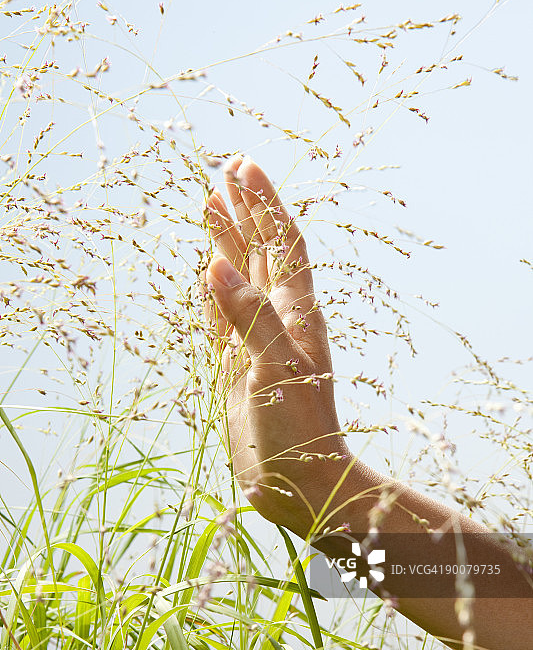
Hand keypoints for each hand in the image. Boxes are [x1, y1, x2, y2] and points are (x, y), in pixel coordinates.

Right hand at [203, 155, 350, 538]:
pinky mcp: (237, 364)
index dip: (265, 205)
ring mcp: (255, 340)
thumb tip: (215, 267)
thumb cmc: (300, 430)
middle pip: (259, 251)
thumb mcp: (277, 371)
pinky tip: (207, 271)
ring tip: (211, 205)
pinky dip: (213, 288)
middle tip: (224, 170)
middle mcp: (277, 319)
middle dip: (245, 210)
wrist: (297, 483)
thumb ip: (249, 318)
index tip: (243, 166)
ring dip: (227, 241)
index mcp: (295, 314)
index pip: (281, 244)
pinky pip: (222, 315)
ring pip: (239, 278)